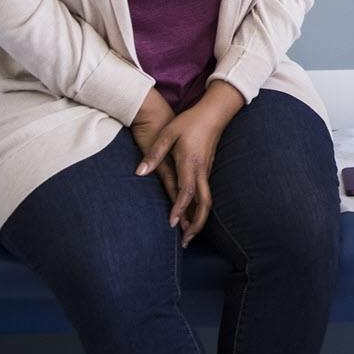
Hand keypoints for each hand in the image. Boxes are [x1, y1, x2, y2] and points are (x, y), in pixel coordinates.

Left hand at [137, 82, 244, 246]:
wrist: (214, 113)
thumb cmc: (189, 122)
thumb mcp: (168, 134)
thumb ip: (154, 154)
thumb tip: (139, 173)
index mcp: (190, 163)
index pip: (186, 192)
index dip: (179, 209)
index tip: (171, 224)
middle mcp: (201, 171)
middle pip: (204, 203)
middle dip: (196, 224)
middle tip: (185, 241)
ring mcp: (207, 171)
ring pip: (207, 201)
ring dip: (199, 220)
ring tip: (188, 235)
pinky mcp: (208, 170)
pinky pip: (206, 194)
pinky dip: (200, 209)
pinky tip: (192, 216)